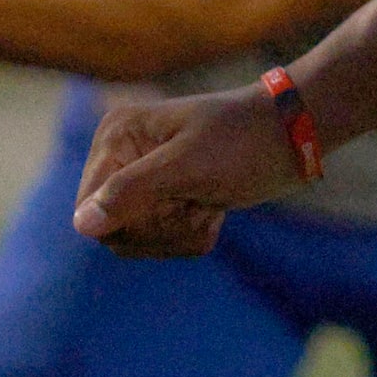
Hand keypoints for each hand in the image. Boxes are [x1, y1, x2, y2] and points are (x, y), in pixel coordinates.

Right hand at [71, 86, 299, 257]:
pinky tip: (215, 211)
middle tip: (197, 205)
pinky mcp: (170, 199)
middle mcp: (122, 157)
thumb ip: (131, 192)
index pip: (90, 207)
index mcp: (116, 138)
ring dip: (180, 234)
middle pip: (115, 230)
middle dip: (161, 229)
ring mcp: (146, 180)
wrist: (296, 137)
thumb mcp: (188, 166)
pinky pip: (164, 239)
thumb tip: (80, 225)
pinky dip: (192, 234)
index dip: (130, 222)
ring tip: (209, 206)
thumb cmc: (244, 141)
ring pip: (141, 239)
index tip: (174, 205)